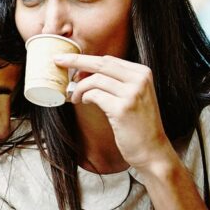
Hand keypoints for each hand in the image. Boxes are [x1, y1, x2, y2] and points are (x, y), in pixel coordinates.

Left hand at [54, 53, 173, 170]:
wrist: (152, 150)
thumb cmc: (137, 124)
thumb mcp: (133, 95)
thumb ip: (116, 81)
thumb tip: (83, 70)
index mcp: (142, 72)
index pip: (108, 59)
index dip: (86, 60)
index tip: (69, 60)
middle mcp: (139, 79)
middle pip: (101, 63)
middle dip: (75, 60)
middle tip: (58, 60)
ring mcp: (132, 93)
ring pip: (95, 80)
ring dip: (79, 87)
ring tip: (75, 97)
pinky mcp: (122, 109)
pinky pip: (94, 95)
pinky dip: (84, 97)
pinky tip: (83, 102)